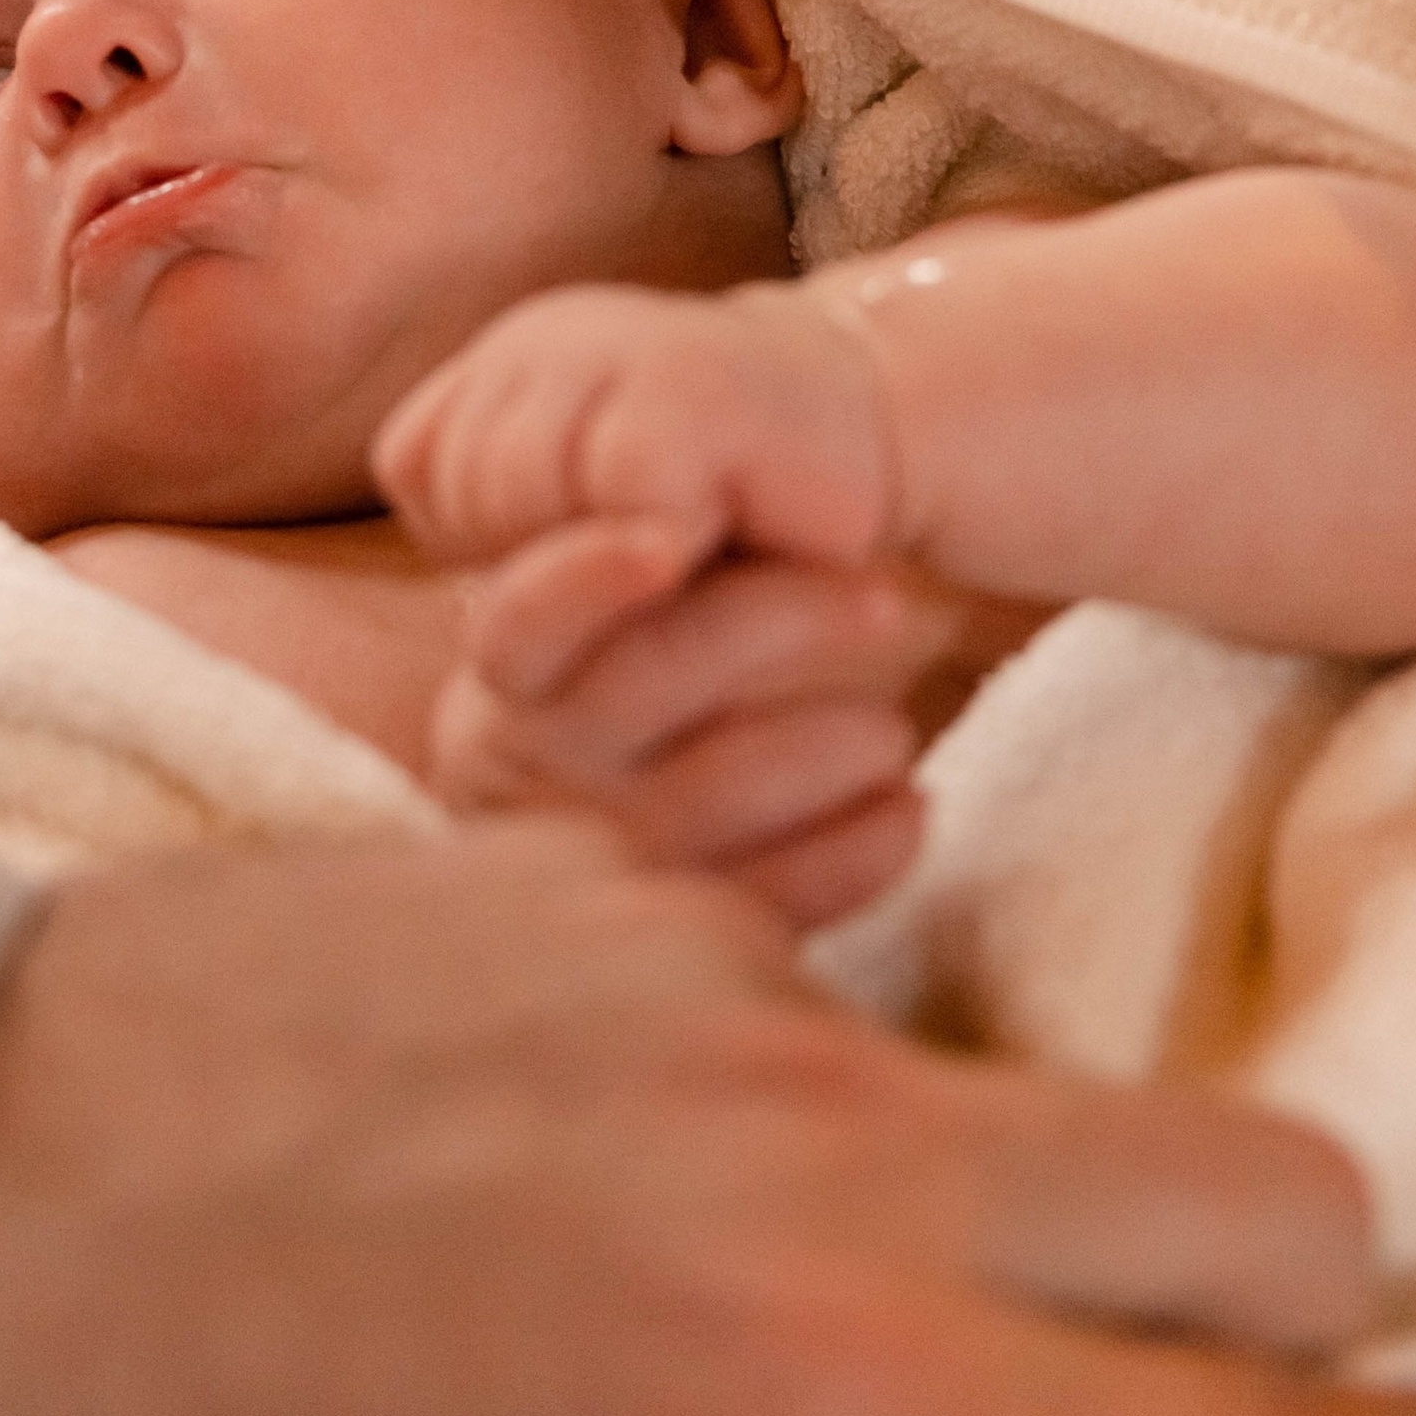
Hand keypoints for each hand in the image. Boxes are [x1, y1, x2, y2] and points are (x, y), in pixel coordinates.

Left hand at [0, 825, 1415, 1415]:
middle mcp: (824, 1160)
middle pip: (1254, 1192)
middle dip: (1303, 1324)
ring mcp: (700, 978)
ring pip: (1032, 1075)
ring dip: (1028, 1209)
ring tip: (785, 1348)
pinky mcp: (571, 868)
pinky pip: (803, 984)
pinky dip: (799, 1101)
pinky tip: (574, 1198)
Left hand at [377, 279, 899, 578]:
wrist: (892, 442)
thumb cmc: (738, 503)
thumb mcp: (595, 515)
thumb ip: (503, 529)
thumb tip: (456, 596)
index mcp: (514, 351)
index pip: (418, 465)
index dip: (488, 538)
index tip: (602, 534)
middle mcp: (552, 331)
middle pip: (467, 490)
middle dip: (546, 556)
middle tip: (660, 548)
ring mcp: (618, 351)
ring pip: (524, 500)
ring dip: (608, 561)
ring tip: (692, 540)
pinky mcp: (691, 399)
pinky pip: (620, 525)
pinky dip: (668, 563)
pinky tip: (729, 535)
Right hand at [430, 514, 1047, 927]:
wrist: (663, 804)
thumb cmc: (670, 661)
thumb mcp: (638, 602)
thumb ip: (653, 546)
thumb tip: (699, 483)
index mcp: (507, 678)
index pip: (527, 620)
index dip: (590, 576)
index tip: (669, 536)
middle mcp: (530, 772)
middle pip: (645, 688)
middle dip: (777, 627)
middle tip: (888, 600)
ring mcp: (604, 857)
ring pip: (712, 800)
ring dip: (829, 748)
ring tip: (893, 728)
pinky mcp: (684, 932)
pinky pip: (775, 898)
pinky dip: (857, 851)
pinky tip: (908, 808)